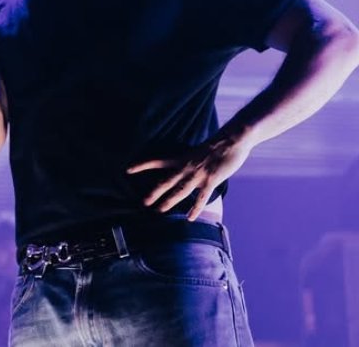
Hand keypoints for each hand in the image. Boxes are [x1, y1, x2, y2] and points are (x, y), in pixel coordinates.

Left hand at [127, 131, 252, 220]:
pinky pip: (201, 198)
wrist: (231, 140)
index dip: (142, 165)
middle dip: (154, 192)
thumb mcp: (197, 151)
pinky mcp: (210, 180)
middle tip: (143, 202)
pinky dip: (195, 209)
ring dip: (168, 202)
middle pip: (165, 181)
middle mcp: (185, 167)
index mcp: (181, 158)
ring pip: (179, 191)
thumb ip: (190, 161)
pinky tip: (189, 218)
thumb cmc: (216, 144)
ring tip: (159, 211)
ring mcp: (197, 174)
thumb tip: (185, 169)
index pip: (157, 161)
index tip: (128, 169)